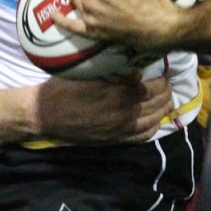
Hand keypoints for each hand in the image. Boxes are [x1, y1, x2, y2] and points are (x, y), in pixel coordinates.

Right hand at [36, 73, 173, 143]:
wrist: (44, 114)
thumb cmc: (62, 89)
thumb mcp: (86, 73)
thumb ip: (114, 72)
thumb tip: (137, 70)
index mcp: (117, 95)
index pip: (152, 88)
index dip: (161, 79)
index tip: (163, 71)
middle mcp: (123, 114)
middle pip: (157, 104)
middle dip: (166, 92)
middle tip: (166, 83)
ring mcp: (120, 130)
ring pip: (154, 120)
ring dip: (163, 109)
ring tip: (164, 99)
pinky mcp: (114, 140)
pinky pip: (142, 136)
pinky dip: (153, 127)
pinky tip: (154, 120)